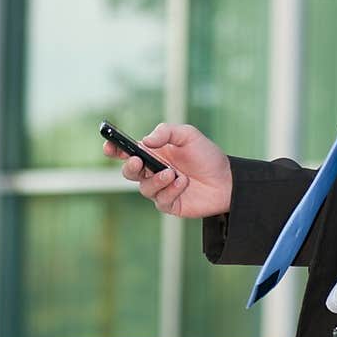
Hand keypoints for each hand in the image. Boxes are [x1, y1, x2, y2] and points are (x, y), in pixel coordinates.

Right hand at [102, 122, 231, 218]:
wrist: (228, 180)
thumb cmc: (207, 156)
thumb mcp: (189, 135)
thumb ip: (166, 132)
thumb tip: (145, 141)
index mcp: (153, 153)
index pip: (127, 151)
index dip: (114, 148)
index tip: (109, 145)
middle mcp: (153, 171)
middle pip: (129, 172)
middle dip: (129, 166)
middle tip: (137, 160)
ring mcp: (160, 189)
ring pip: (144, 188)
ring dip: (156, 180)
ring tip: (173, 173)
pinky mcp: (169, 204)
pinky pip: (161, 200)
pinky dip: (171, 190)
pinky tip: (183, 183)